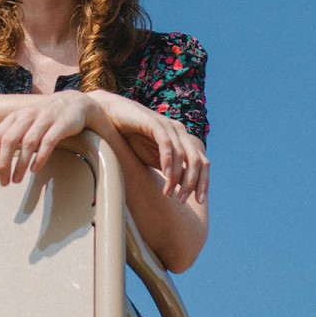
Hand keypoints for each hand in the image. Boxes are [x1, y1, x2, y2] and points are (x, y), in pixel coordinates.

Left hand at [0, 91, 93, 185]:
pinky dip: (40, 157)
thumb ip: (2, 136)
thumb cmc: (44, 118)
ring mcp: (45, 119)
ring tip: (16, 180)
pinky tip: (34, 170)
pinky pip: (48, 142)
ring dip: (20, 164)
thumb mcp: (20, 124)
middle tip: (3, 183)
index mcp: (15, 116)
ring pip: (28, 143)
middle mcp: (28, 115)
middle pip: (9, 140)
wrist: (75, 104)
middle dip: (3, 164)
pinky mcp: (61, 124)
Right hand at [89, 90, 209, 205]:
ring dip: (177, 178)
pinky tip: (165, 176)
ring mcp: (168, 126)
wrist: (111, 115)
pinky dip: (168, 162)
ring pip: (183, 156)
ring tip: (168, 194)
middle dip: (193, 184)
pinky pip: (167, 144)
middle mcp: (180, 132)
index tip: (198, 200)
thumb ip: (170, 169)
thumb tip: (184, 188)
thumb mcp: (155, 158)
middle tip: (181, 200)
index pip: (202, 163)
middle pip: (198, 161)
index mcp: (183, 141)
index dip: (203, 182)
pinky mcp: (155, 123)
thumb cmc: (133, 137)